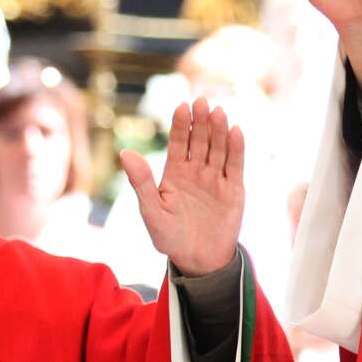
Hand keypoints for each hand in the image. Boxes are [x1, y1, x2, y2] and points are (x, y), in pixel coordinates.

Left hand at [121, 102, 244, 277]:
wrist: (198, 260)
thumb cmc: (170, 237)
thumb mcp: (151, 210)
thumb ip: (141, 182)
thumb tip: (125, 153)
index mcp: (175, 173)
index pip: (178, 143)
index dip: (180, 126)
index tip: (182, 107)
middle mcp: (196, 172)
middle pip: (200, 141)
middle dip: (201, 122)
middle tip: (202, 101)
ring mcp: (216, 179)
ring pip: (218, 149)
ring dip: (218, 130)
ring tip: (218, 112)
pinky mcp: (233, 190)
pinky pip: (235, 166)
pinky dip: (236, 149)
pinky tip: (235, 132)